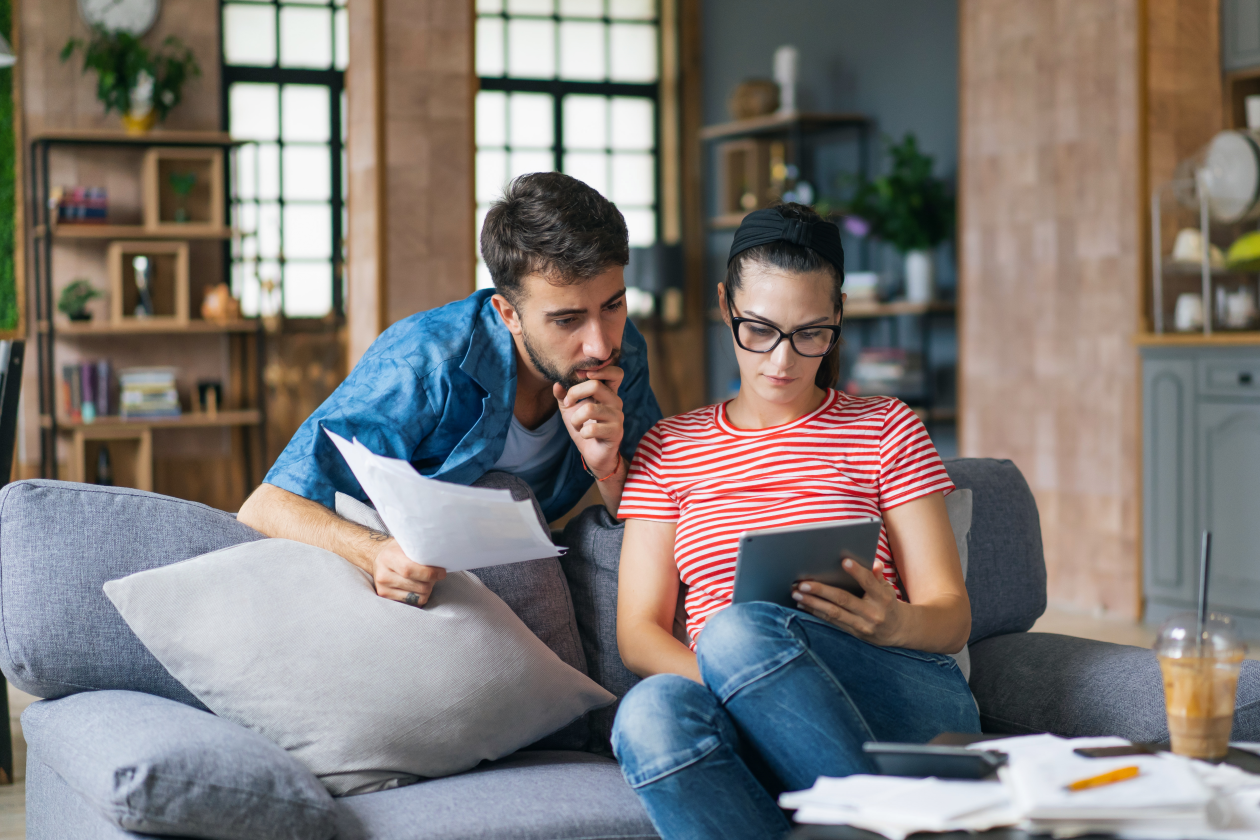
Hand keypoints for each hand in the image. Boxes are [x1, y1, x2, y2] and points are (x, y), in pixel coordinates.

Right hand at [370, 538, 446, 605]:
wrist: (378, 558)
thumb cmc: (398, 550)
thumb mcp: (406, 544)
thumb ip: (420, 550)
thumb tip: (440, 558)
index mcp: (389, 557)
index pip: (410, 570)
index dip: (429, 573)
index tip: (442, 572)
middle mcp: (383, 575)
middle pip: (418, 586)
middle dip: (432, 581)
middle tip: (436, 574)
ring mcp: (384, 588)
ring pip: (418, 597)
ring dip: (428, 589)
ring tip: (426, 580)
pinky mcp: (387, 597)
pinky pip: (413, 602)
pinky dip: (421, 595)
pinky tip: (419, 586)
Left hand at [554, 364, 624, 478]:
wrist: (593, 453)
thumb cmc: (584, 427)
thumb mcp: (570, 409)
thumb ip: (563, 394)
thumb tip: (557, 384)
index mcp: (608, 392)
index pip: (615, 373)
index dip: (601, 370)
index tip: (581, 376)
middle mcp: (615, 401)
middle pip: (596, 385)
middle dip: (574, 393)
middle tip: (568, 402)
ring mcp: (617, 417)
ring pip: (589, 409)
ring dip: (575, 418)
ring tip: (576, 424)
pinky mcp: (615, 432)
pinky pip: (591, 429)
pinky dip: (581, 432)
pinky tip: (584, 435)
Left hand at [792, 558, 905, 646]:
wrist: (898, 630)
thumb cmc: (888, 603)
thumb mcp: (888, 589)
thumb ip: (878, 576)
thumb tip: (875, 563)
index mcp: (883, 598)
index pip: (869, 583)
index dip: (857, 572)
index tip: (844, 561)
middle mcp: (872, 613)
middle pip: (843, 599)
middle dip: (821, 591)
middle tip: (803, 583)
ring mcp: (862, 625)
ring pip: (833, 613)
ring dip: (812, 603)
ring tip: (796, 594)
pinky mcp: (854, 633)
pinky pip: (832, 622)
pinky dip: (816, 612)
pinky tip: (803, 604)